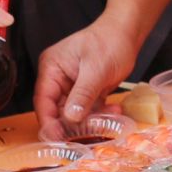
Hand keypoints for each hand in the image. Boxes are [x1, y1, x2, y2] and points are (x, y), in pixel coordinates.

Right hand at [34, 19, 138, 140]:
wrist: (128, 33)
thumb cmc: (110, 41)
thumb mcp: (96, 70)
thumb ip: (83, 94)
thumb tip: (71, 117)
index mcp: (52, 68)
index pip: (43, 100)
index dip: (48, 121)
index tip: (56, 137)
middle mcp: (58, 78)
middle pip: (57, 109)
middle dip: (71, 124)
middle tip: (83, 138)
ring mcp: (73, 85)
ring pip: (74, 112)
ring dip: (89, 120)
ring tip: (106, 122)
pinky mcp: (87, 90)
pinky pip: (89, 108)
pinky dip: (99, 114)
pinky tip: (113, 112)